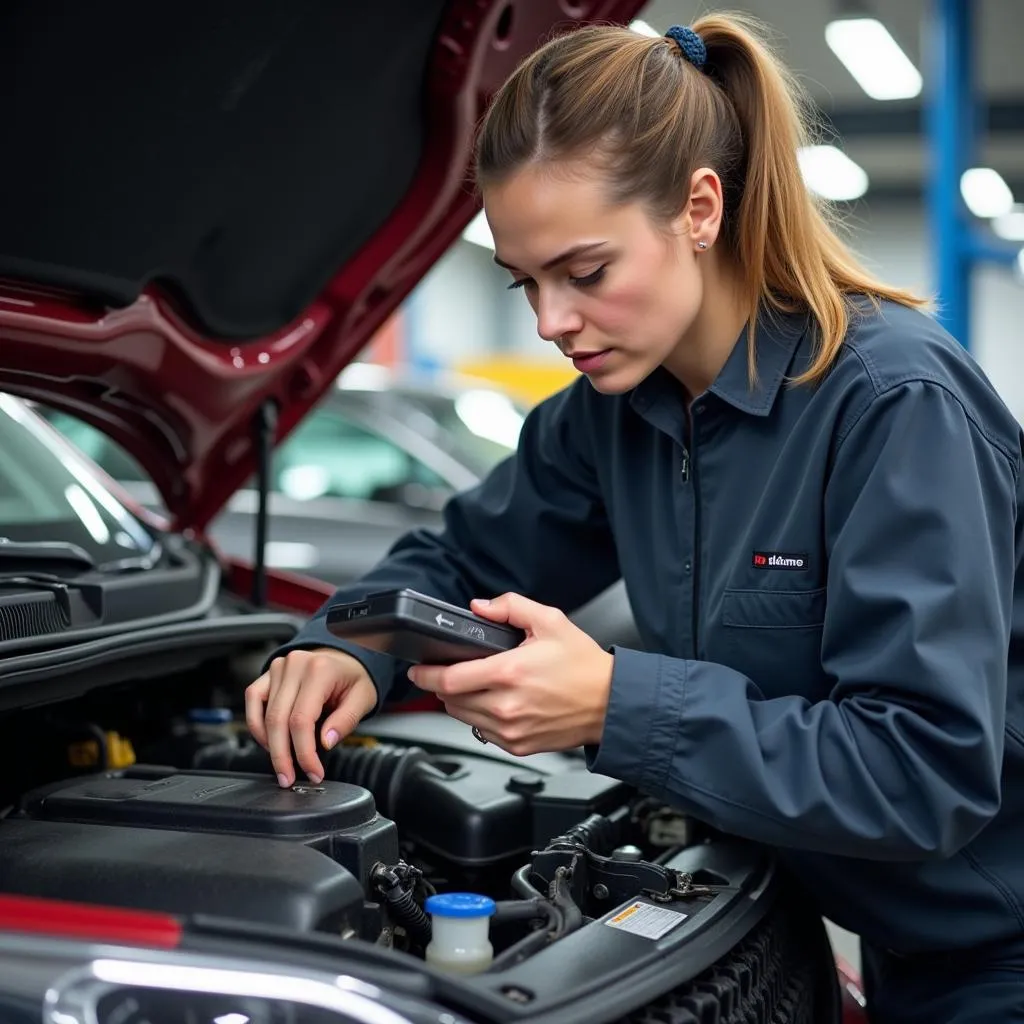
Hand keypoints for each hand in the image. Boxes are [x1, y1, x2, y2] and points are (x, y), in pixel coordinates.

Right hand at [244, 647, 377, 786]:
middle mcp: (295, 665)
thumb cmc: (353, 677)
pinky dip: (257, 724)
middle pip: (278, 720)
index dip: (304, 752)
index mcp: (320, 670)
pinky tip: (268, 740)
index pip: (302, 719)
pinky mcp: (268, 673)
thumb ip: (346, 720)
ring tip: (283, 764)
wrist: (344, 658)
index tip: (312, 772)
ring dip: (270, 744)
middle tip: (288, 779)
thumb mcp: (364, 698)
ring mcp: (279, 667)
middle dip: (282, 756)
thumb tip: (324, 743)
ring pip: (264, 714)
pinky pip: (252, 700)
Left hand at [408, 593, 612, 754]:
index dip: (426, 674)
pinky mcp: (517, 745)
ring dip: (458, 702)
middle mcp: (506, 706)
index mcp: (509, 673)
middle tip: (447, 673)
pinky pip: (482, 732)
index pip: (450, 679)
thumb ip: (510, 606)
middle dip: (442, 686)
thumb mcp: (551, 621)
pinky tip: (493, 703)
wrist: (611, 703)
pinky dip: (479, 718)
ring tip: (471, 686)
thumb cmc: (584, 666)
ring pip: (463, 718)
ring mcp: (511, 730)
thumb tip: (479, 607)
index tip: (418, 669)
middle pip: (450, 701)